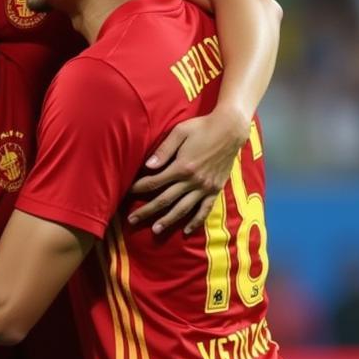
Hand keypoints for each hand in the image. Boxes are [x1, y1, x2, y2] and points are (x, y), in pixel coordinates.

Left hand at [128, 108, 249, 234]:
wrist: (231, 129)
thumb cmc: (202, 127)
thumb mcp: (180, 132)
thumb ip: (163, 150)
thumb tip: (147, 166)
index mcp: (182, 166)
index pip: (154, 182)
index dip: (139, 188)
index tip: (127, 193)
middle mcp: (193, 181)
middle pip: (165, 199)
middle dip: (146, 210)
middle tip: (132, 220)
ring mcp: (205, 187)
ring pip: (183, 209)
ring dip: (168, 220)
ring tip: (155, 230)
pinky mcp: (215, 190)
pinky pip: (205, 210)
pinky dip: (196, 221)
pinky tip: (187, 231)